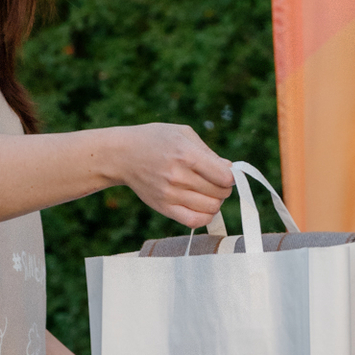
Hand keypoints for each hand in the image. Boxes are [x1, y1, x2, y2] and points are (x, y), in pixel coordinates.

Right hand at [111, 124, 233, 226]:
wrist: (122, 155)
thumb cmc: (155, 140)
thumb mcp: (183, 133)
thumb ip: (208, 152)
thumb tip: (230, 170)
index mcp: (186, 155)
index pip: (224, 177)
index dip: (231, 176)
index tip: (225, 172)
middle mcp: (178, 177)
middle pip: (220, 193)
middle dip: (224, 188)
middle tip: (215, 181)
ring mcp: (170, 195)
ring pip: (211, 208)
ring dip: (216, 201)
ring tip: (208, 192)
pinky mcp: (163, 207)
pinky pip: (194, 221)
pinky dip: (205, 216)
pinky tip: (201, 206)